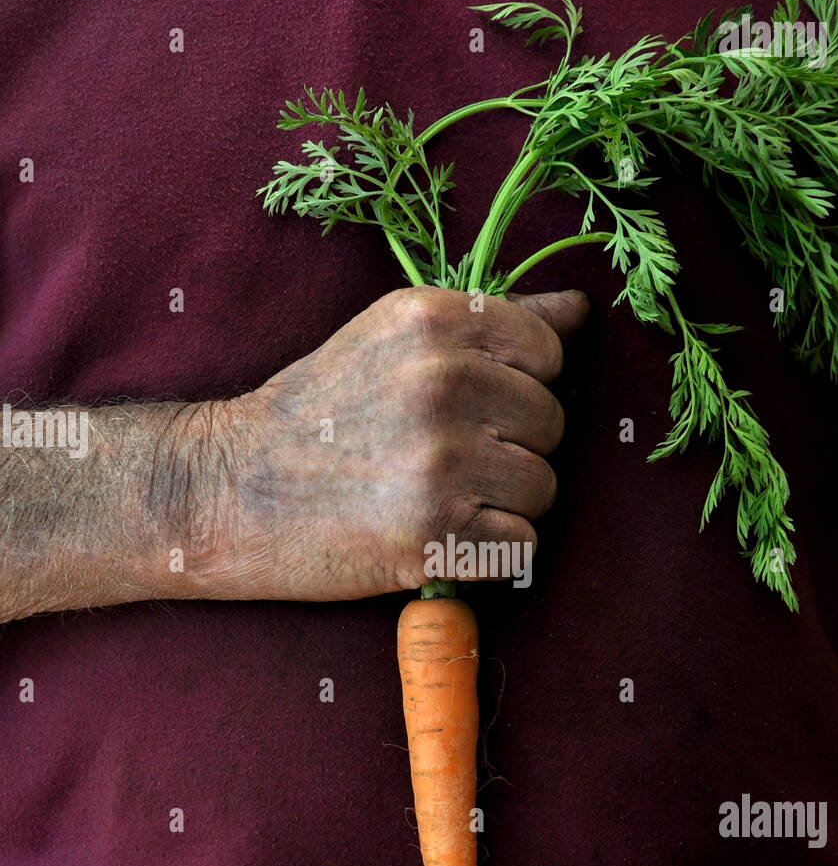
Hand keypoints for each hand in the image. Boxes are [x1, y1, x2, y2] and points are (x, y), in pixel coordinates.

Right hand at [198, 285, 588, 600]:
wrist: (229, 491)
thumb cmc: (314, 415)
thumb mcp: (390, 338)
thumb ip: (489, 322)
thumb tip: (580, 311)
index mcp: (434, 320)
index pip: (547, 353)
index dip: (517, 386)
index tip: (466, 406)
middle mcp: (444, 381)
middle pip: (551, 425)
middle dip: (509, 450)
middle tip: (439, 461)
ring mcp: (441, 460)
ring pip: (542, 489)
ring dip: (501, 505)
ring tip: (435, 499)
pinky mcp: (435, 533)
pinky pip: (522, 546)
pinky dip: (488, 554)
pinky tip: (437, 536)